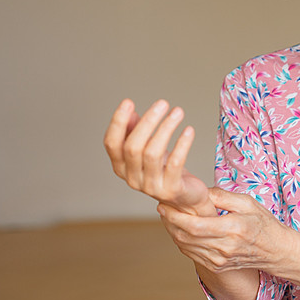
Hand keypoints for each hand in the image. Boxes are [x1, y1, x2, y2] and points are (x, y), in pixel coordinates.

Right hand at [103, 99, 211, 214]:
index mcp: (121, 167)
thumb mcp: (148, 149)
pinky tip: (189, 130)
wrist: (186, 198)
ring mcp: (151, 187)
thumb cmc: (165, 169)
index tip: (128, 102)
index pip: (111, 144)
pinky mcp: (171, 190)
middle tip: (163, 103)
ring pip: (152, 153)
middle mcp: (132, 179)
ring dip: (166, 128)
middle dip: (148, 122)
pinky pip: (175, 163)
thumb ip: (136, 133)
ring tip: (178, 112)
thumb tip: (132, 113)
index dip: (117, 122)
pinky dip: (182, 144)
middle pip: (133, 146)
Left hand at [157, 187, 291, 272]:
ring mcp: (219, 261)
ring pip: (185, 247)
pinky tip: (179, 229)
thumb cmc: (264, 223)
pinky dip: (181, 242)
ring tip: (168, 216)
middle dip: (169, 222)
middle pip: (186, 237)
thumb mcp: (248, 202)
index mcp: (232, 229)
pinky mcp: (217, 267)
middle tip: (162, 207)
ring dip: (172, 232)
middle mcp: (224, 248)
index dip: (175, 216)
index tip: (164, 205)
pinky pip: (192, 255)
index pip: (195, 226)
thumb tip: (200, 191)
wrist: (276, 251)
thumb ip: (222, 196)